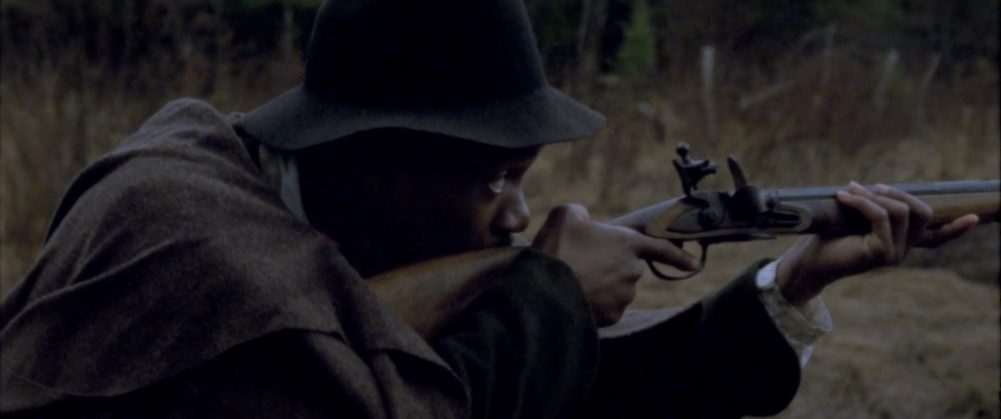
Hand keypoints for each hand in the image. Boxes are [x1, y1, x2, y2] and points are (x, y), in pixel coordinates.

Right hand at [533, 204, 697, 325]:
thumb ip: (580, 212)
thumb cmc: (555, 249)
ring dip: (602, 286)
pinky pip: (607, 308)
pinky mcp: (612, 317)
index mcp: (627, 243)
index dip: (679, 256)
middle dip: (610, 267)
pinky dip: (595, 304)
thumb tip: (584, 219)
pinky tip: (577, 296)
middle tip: (583, 263)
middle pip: (627, 269)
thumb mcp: (564, 215)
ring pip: (616, 290)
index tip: (693, 263)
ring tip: (576, 280)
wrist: (543, 289)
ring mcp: (623, 296)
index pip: (662, 248)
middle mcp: (632, 271)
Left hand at [776, 182, 979, 304]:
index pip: (935, 237)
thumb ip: (874, 207)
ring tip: (849, 192)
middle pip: (921, 212)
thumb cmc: (828, 237)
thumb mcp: (855, 218)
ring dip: (874, 195)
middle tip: (871, 187)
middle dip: (898, 193)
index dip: (955, 228)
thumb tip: (879, 188)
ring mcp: (895, 254)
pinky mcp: (881, 254)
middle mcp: (902, 250)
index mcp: (900, 242)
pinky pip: (881, 217)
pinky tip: (843, 197)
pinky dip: (862, 202)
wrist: (808, 261)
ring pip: (901, 211)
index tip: (975, 217)